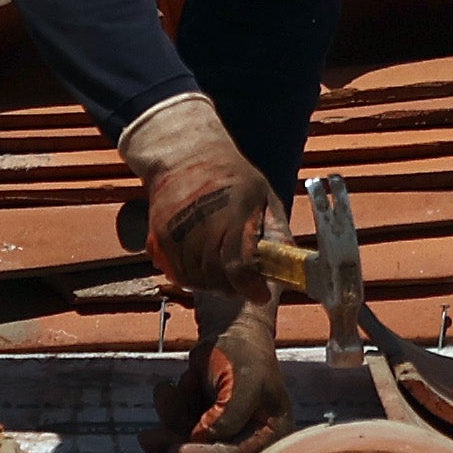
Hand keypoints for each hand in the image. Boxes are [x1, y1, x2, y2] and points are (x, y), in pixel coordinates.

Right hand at [118, 93, 283, 296]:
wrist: (185, 156)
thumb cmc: (230, 174)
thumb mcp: (263, 195)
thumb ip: (276, 232)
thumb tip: (292, 266)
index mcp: (232, 212)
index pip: (238, 263)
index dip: (250, 286)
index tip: (261, 295)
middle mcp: (201, 224)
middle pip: (216, 276)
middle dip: (234, 288)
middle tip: (245, 285)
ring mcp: (176, 232)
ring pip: (196, 279)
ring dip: (214, 284)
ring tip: (226, 273)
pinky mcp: (160, 238)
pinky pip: (177, 273)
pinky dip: (194, 278)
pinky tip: (206, 266)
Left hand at [141, 291, 290, 452]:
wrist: (232, 330)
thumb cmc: (245, 353)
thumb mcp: (243, 383)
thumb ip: (227, 417)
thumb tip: (200, 440)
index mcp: (270, 433)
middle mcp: (249, 438)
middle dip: (177, 439)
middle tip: (146, 438)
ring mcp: (224, 431)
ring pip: (187, 439)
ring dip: (175, 413)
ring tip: (183, 381)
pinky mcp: (205, 423)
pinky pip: (180, 426)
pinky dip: (175, 405)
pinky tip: (186, 379)